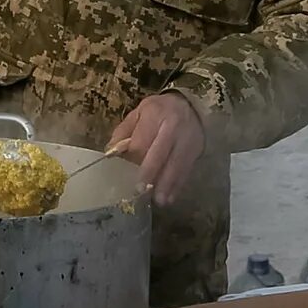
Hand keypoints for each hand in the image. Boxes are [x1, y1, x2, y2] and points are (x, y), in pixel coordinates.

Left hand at [107, 91, 206, 207]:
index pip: (142, 140)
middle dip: (150, 172)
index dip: (134, 157)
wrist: (192, 106)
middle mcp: (172, 127)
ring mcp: (187, 140)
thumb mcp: (139, 112)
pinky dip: (178, 185)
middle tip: (140, 190)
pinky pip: (186, 170)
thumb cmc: (160, 111)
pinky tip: (170, 197)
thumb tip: (111, 151)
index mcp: (155, 114)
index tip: (125, 171)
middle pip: (160, 152)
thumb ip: (124, 131)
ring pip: (176, 164)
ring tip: (159, 200)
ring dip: (167, 184)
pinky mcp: (196, 151)